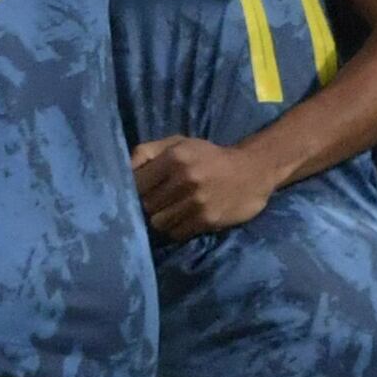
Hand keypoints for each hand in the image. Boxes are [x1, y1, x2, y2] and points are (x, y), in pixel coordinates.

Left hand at [133, 135, 278, 238]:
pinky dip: (176, 229)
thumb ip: (148, 152)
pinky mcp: (207, 219)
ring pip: (158, 222)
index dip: (133, 190)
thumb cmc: (209, 156)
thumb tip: (122, 169)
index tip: (138, 192)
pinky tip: (184, 219)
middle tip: (156, 203)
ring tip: (170, 212)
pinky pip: (176, 233)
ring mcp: (197, 201)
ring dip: (161, 220)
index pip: (135, 182)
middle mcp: (185, 178)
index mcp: (175, 156)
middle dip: (147, 206)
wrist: (253, 170)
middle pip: (145, 205)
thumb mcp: (179, 143)